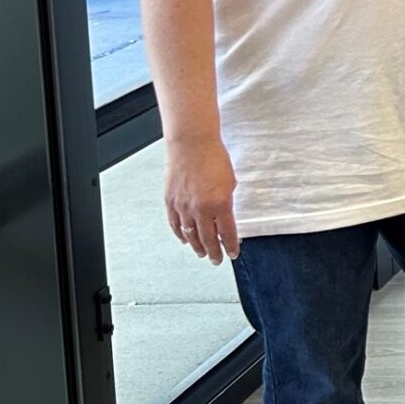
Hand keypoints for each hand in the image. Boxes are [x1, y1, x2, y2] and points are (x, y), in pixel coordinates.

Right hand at [163, 134, 240, 264]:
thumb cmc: (214, 157)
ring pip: (190, 234)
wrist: (192, 144)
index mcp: (220, 204)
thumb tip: (226, 215)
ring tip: (203, 253)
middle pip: (208, 238)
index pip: (228, 233)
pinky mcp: (171, 201)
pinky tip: (185, 240)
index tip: (233, 253)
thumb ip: (227, 201)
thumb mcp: (230, 182)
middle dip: (215, 252)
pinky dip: (180, 234)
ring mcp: (184, 206)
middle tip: (218, 260)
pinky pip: (175, 224)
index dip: (231, 246)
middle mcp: (201, 208)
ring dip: (197, 246)